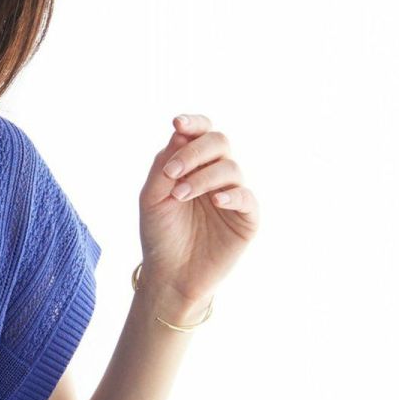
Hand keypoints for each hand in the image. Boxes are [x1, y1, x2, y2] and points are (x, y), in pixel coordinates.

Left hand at [137, 114, 258, 311]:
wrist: (169, 275)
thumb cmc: (160, 235)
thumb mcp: (152, 198)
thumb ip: (163, 166)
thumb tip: (180, 133)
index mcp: (194, 166)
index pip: (201, 133)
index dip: (194, 124)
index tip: (177, 124)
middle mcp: (216, 175)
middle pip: (219, 142)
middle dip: (195, 151)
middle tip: (172, 171)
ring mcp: (233, 195)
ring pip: (231, 168)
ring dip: (203, 177)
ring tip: (180, 195)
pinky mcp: (247, 218)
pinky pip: (247, 198)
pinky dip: (232, 195)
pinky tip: (216, 201)